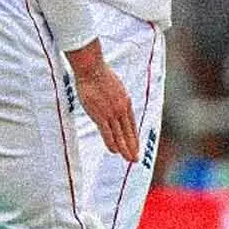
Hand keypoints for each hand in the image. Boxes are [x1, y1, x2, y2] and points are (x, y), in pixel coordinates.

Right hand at [66, 40, 138, 161]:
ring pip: (120, 135)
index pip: (131, 125)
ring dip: (124, 149)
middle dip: (132, 147)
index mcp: (126, 102)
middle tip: (135, 158)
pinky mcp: (100, 115)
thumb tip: (114, 104)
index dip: (134, 137)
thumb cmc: (100, 75)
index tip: (136, 146)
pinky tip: (115, 151)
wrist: (92, 68)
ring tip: (129, 159)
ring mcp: (112, 113)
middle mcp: (121, 109)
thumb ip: (116, 98)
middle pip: (128, 132)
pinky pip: (107, 133)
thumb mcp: (114, 87)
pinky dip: (112, 143)